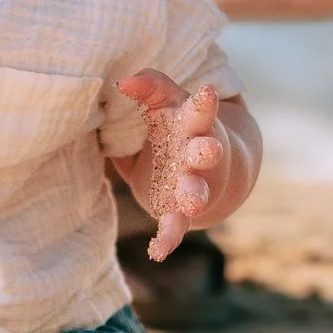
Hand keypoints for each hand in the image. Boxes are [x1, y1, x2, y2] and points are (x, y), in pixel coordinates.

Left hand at [114, 70, 227, 261]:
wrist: (209, 169)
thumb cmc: (176, 128)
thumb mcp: (167, 105)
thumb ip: (151, 89)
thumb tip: (122, 81)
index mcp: (194, 125)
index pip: (199, 110)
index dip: (202, 104)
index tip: (206, 92)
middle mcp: (198, 156)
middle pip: (206, 153)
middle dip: (207, 153)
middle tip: (210, 150)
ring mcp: (192, 184)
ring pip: (196, 192)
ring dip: (194, 197)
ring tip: (192, 206)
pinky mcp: (178, 209)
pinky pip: (175, 226)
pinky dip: (168, 238)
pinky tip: (157, 250)